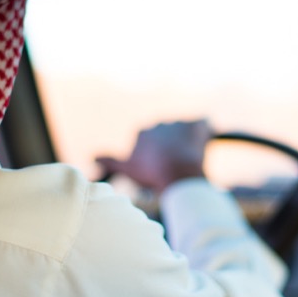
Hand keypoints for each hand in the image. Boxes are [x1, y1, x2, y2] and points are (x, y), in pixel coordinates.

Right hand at [96, 119, 212, 192]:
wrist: (177, 173)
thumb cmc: (151, 173)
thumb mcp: (125, 169)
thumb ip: (108, 161)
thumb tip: (93, 157)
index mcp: (142, 132)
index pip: (150, 143)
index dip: (155, 157)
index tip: (160, 169)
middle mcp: (159, 123)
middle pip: (167, 137)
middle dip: (171, 149)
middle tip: (176, 167)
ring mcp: (178, 123)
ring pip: (184, 131)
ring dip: (187, 141)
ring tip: (190, 158)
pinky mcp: (197, 124)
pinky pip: (203, 123)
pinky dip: (204, 131)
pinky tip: (204, 143)